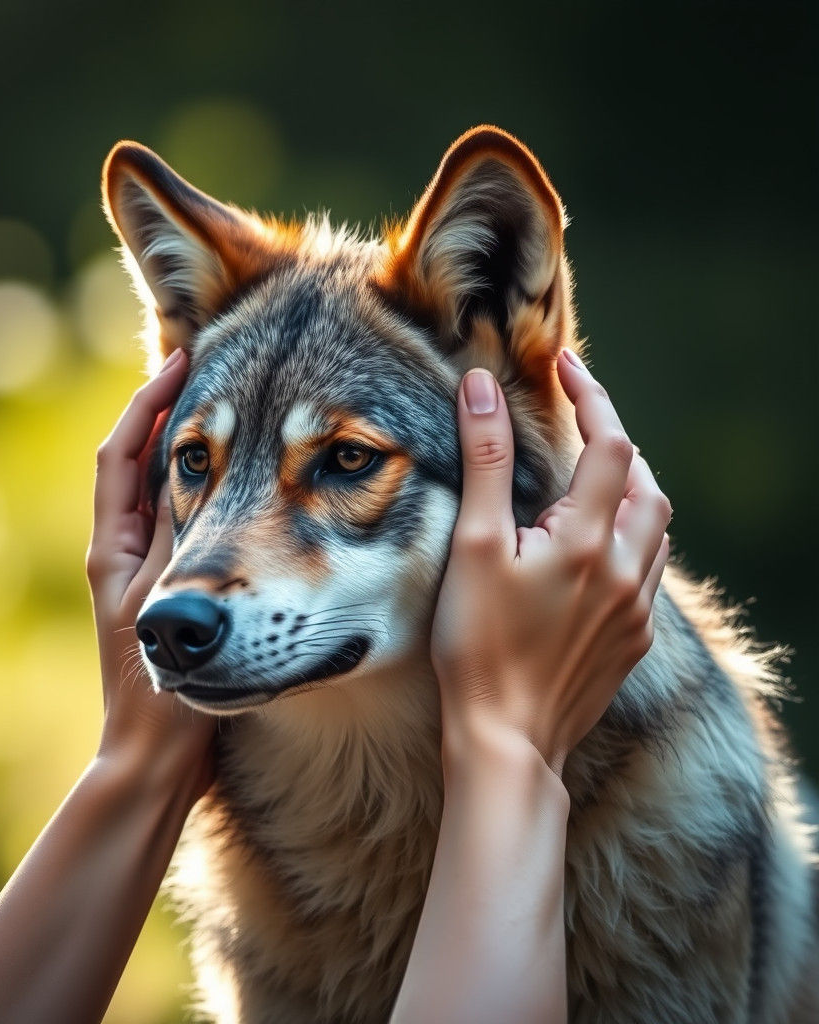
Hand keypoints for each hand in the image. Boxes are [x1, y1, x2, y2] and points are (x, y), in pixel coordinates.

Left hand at [86, 349, 214, 795]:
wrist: (152, 759)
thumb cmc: (162, 695)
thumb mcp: (174, 607)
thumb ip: (186, 540)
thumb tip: (194, 468)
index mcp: (111, 549)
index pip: (121, 453)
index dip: (148, 403)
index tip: (184, 359)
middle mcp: (117, 553)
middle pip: (137, 464)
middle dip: (167, 417)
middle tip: (211, 376)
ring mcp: (139, 573)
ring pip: (161, 493)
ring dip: (186, 451)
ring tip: (228, 416)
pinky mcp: (163, 592)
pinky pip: (180, 523)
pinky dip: (202, 493)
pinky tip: (239, 487)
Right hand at [432, 349, 670, 775]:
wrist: (506, 739)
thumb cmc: (478, 644)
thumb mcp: (474, 546)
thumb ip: (485, 462)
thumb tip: (482, 389)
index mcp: (587, 539)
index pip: (609, 443)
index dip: (591, 396)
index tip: (566, 365)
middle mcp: (626, 569)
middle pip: (644, 482)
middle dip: (616, 443)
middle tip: (576, 426)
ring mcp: (636, 609)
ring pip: (655, 528)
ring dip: (629, 492)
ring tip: (589, 482)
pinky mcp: (633, 640)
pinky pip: (650, 571)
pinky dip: (631, 540)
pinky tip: (598, 550)